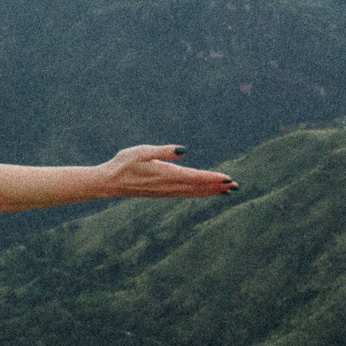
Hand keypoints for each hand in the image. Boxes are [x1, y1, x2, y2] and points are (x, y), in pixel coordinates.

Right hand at [100, 144, 237, 198]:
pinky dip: (198, 194)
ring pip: (193, 193)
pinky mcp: (161, 193)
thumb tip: (184, 150)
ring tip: (226, 191)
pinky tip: (204, 193)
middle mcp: (168, 185)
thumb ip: (164, 150)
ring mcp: (165, 192)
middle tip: (236, 187)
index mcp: (165, 174)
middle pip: (198, 187)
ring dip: (210, 192)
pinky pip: (185, 195)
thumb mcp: (142, 151)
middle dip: (217, 187)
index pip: (194, 177)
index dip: (212, 178)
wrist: (109, 182)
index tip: (228, 178)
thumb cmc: (123, 163)